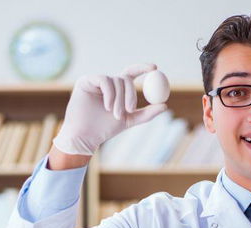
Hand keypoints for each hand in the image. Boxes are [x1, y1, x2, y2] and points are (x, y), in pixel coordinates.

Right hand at [52, 63, 167, 155]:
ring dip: (119, 99)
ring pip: (116, 81)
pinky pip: (104, 80)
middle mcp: (107, 83)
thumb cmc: (105, 129)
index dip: (142, 68)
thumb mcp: (129, 120)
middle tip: (131, 109)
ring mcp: (96, 81)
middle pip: (125, 79)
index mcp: (118, 90)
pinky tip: (107, 106)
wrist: (86, 136)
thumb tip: (165, 105)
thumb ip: (146, 113)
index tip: (155, 68)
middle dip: (130, 94)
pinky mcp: (86, 81)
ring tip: (115, 114)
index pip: (131, 73)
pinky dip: (109, 94)